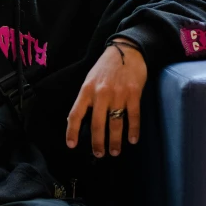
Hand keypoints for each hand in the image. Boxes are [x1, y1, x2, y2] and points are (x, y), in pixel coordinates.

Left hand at [65, 41, 146, 156]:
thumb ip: (86, 97)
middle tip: (99, 154)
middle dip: (97, 143)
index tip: (71, 145)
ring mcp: (118, 94)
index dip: (72, 131)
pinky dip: (133, 130)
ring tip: (114, 151)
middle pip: (97, 124)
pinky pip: (133, 116)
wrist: (126, 50)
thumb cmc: (106, 66)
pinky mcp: (133, 94)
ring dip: (115, 141)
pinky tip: (132, 140)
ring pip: (115, 124)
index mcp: (87, 90)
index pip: (76, 114)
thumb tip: (79, 119)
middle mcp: (101, 94)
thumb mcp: (90, 79)